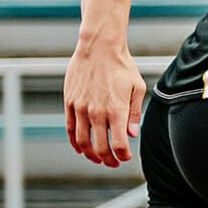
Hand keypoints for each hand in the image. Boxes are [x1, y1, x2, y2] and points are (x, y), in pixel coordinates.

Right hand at [64, 37, 145, 168]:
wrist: (99, 45)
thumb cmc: (121, 64)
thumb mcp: (137, 87)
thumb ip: (134, 113)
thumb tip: (133, 135)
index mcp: (116, 110)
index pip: (119, 145)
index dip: (123, 156)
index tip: (126, 157)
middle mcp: (97, 112)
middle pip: (101, 148)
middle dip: (108, 160)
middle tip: (113, 163)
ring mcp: (81, 108)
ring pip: (83, 143)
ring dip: (91, 155)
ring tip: (98, 158)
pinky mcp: (70, 103)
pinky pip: (70, 130)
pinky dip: (75, 143)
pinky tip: (81, 149)